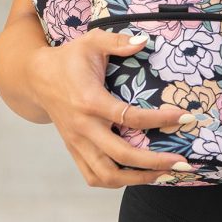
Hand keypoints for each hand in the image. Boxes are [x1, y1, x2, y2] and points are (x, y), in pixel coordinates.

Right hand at [29, 28, 195, 187]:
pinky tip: (139, 176)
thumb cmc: (69, 58)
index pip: (130, 117)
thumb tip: (144, 41)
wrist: (37, 78)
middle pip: (122, 155)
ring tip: (164, 174)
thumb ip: (118, 41)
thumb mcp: (92, 41)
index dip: (160, 119)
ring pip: (107, 174)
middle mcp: (83, 127)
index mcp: (91, 101)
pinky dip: (117, 181)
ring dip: (137, 179)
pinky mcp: (74, 150)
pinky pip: (94, 176)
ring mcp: (77, 142)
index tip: (184, 116)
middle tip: (182, 162)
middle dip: (155, 162)